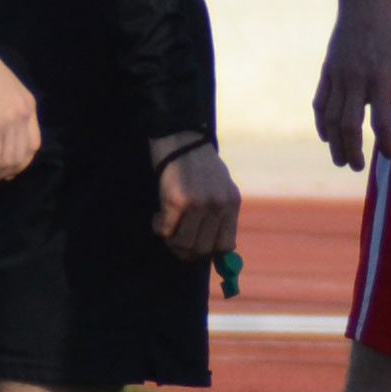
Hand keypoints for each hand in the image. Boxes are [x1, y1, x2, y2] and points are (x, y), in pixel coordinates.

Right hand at [153, 138, 240, 261]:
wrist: (181, 136)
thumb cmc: (198, 164)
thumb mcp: (219, 186)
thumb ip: (219, 214)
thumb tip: (215, 251)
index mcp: (232, 203)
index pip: (226, 246)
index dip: (211, 255)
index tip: (199, 253)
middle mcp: (218, 205)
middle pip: (204, 249)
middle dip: (187, 251)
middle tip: (176, 243)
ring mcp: (198, 204)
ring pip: (184, 243)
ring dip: (172, 241)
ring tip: (167, 228)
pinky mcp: (177, 201)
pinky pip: (166, 230)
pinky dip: (159, 228)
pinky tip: (158, 217)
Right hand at [311, 2, 390, 169]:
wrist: (363, 5)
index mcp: (379, 77)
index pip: (380, 119)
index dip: (385, 141)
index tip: (390, 155)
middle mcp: (356, 79)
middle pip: (349, 124)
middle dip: (352, 150)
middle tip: (358, 167)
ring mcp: (338, 76)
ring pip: (332, 118)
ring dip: (335, 143)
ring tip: (341, 161)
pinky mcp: (327, 71)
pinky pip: (320, 102)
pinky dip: (321, 122)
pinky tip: (326, 137)